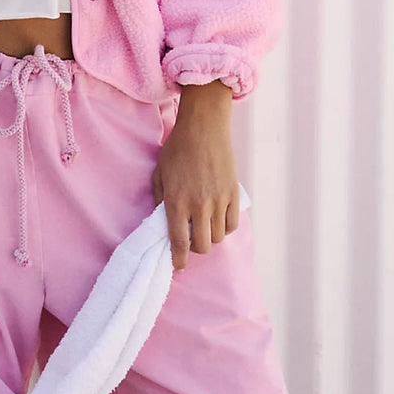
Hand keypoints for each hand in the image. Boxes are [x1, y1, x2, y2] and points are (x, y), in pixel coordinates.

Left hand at [151, 82, 240, 271]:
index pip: (178, 242)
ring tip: (204, 225)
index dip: (179, 259)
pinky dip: (225, 227)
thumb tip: (163, 222)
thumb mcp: (160, 174)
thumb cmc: (177, 149)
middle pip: (202, 246)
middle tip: (191, 239)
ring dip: (210, 236)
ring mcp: (219, 201)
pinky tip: (217, 219)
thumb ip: (161, 200)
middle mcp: (199, 205)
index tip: (179, 266)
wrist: (204, 128)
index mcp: (177, 201)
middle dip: (195, 248)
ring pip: (218, 237)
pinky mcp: (233, 194)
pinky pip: (232, 224)